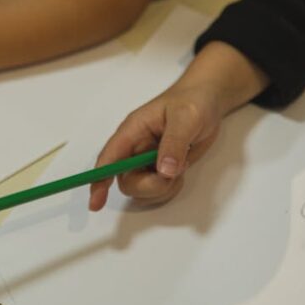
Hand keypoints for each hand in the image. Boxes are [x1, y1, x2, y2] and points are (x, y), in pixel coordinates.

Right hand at [89, 82, 220, 209]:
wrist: (208, 101)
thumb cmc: (192, 101)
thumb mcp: (185, 117)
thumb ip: (174, 143)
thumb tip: (164, 171)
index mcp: (132, 131)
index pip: (109, 159)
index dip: (99, 181)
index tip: (95, 204)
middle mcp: (135, 148)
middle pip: (127, 181)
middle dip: (149, 187)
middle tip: (172, 176)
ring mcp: (148, 161)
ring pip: (143, 190)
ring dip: (163, 189)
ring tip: (181, 168)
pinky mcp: (161, 169)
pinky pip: (159, 191)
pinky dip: (171, 189)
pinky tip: (182, 170)